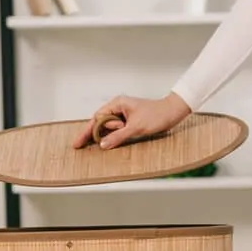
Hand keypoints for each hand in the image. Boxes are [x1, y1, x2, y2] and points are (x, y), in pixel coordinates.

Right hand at [72, 93, 191, 149]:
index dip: (87, 131)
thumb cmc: (157, 115)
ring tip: (112, 139)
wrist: (173, 113)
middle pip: (100, 122)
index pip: (97, 118)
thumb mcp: (136, 128)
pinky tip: (110, 143)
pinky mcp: (129, 121)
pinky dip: (113, 136)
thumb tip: (102, 144)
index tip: (78, 143)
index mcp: (117, 104)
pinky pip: (117, 130)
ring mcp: (124, 114)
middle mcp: (118, 107)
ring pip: (108, 127)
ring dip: (107, 135)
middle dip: (95, 134)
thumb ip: (118, 136)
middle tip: (82, 146)